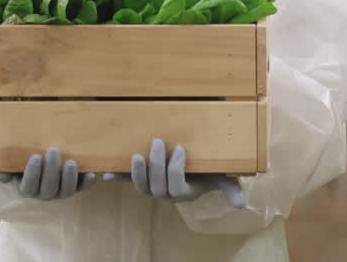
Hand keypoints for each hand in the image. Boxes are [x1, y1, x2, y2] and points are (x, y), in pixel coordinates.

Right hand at [0, 147, 96, 199]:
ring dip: (69, 178)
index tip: (35, 157)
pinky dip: (87, 182)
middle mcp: (45, 194)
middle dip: (51, 171)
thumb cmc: (25, 158)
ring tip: (70, 162)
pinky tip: (90, 173)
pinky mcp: (75, 187)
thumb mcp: (13, 162)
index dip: (32, 174)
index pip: (29, 187)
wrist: (43, 158)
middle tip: (53, 151)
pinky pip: (82, 188)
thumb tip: (1, 176)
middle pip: (49, 189)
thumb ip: (5, 168)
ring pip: (66, 192)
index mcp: (28, 189)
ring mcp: (61, 192)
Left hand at [105, 138, 245, 207]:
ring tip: (137, 155)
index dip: (175, 170)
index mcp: (184, 192)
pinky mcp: (141, 177)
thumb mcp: (222, 175)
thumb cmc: (209, 167)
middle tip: (158, 142)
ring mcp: (152, 185)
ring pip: (141, 187)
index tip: (180, 148)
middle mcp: (166, 192)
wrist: (195, 160)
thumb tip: (241, 205)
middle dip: (156, 165)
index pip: (176, 188)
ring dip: (137, 172)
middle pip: (156, 188)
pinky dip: (116, 178)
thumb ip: (230, 188)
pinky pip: (127, 181)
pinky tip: (105, 174)